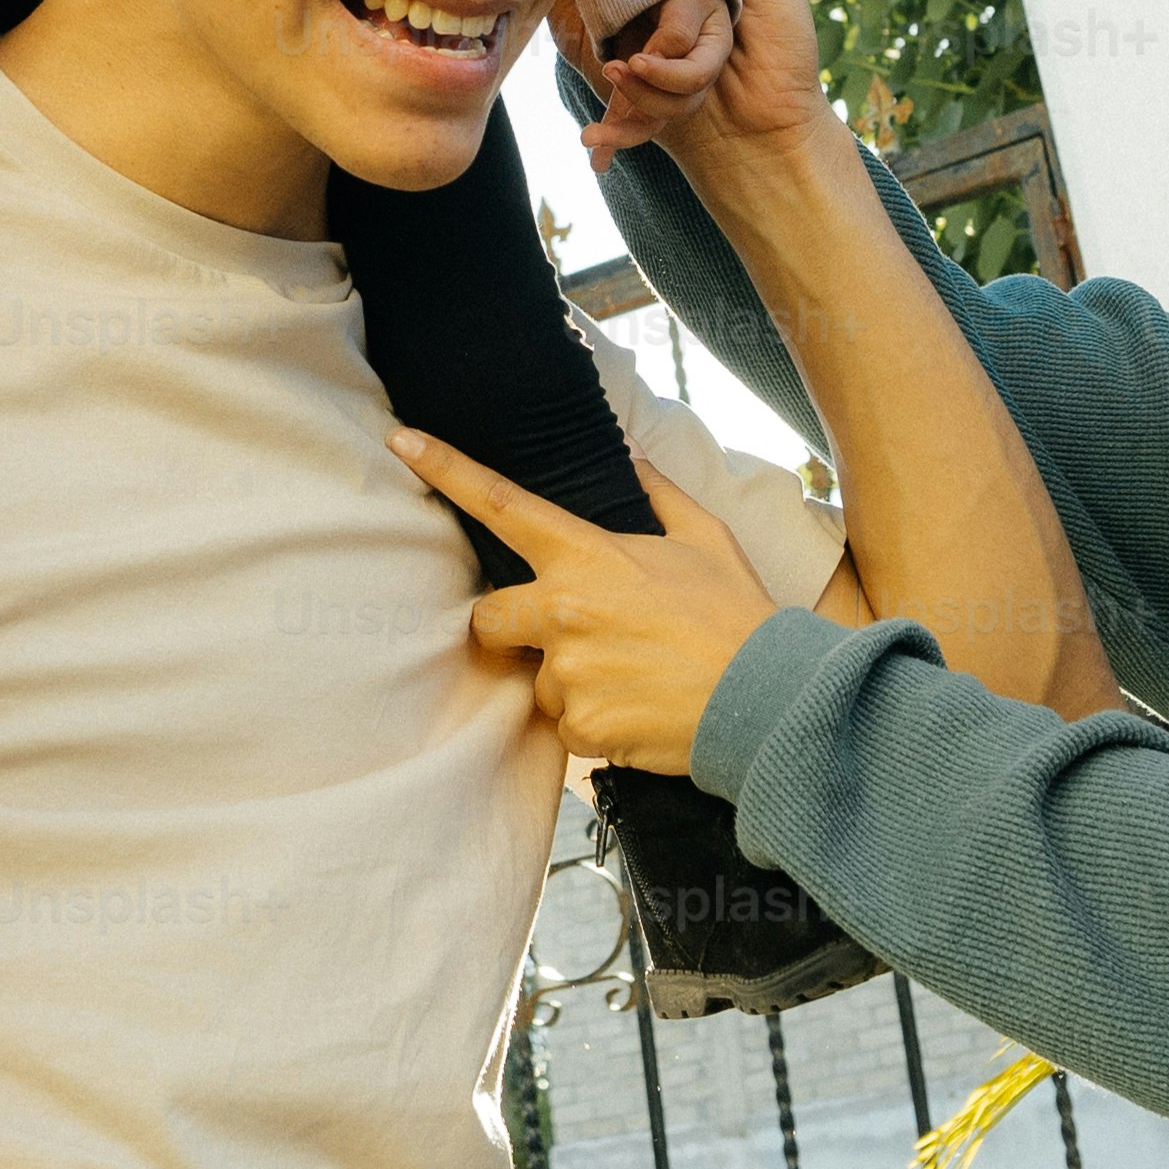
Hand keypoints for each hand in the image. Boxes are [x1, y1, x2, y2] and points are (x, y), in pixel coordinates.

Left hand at [394, 432, 790, 774]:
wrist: (768, 700)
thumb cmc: (738, 615)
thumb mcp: (706, 540)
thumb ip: (661, 495)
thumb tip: (637, 458)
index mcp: (587, 556)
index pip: (500, 503)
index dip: (444, 468)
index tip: (401, 441)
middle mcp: (564, 612)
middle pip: (485, 619)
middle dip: (510, 630)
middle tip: (566, 637)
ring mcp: (567, 672)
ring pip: (536, 681)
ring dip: (570, 683)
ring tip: (633, 678)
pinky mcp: (580, 727)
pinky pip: (564, 725)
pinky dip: (593, 723)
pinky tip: (639, 710)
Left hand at [570, 0, 738, 161]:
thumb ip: (675, 27)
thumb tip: (654, 60)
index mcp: (711, 53)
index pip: (693, 78)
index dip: (664, 75)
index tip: (633, 60)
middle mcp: (693, 81)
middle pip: (675, 107)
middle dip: (639, 95)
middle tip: (611, 68)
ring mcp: (667, 92)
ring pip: (651, 123)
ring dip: (620, 133)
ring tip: (587, 137)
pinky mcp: (641, 95)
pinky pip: (630, 122)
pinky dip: (612, 144)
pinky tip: (597, 165)